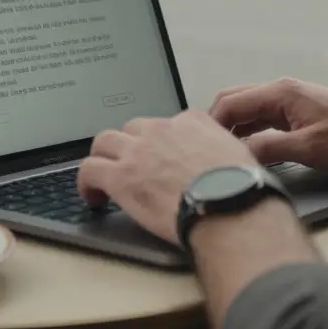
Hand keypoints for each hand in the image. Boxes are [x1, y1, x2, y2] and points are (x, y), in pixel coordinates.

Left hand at [77, 110, 257, 243]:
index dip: (161, 143)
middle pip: (133, 129)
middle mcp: (161, 130)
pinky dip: (86, 182)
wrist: (229, 206)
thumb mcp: (240, 155)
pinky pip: (89, 169)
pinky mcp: (120, 176)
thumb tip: (221, 160)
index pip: (166, 124)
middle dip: (129, 146)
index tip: (161, 158)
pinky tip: (92, 197)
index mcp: (192, 122)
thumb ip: (222, 149)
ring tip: (104, 177)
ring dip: (103, 157)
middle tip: (131, 167)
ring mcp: (138, 151)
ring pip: (104, 141)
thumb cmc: (240, 188)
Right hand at [210, 77, 327, 174]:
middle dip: (219, 125)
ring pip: (251, 112)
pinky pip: (266, 120)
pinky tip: (251, 153)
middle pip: (237, 102)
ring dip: (236, 130)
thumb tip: (238, 155)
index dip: (212, 124)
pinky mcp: (301, 114)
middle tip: (208, 150)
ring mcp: (292, 102)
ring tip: (226, 155)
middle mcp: (284, 92)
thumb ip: (269, 148)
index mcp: (282, 92)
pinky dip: (253, 133)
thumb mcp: (308, 149)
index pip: (231, 103)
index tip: (200, 145)